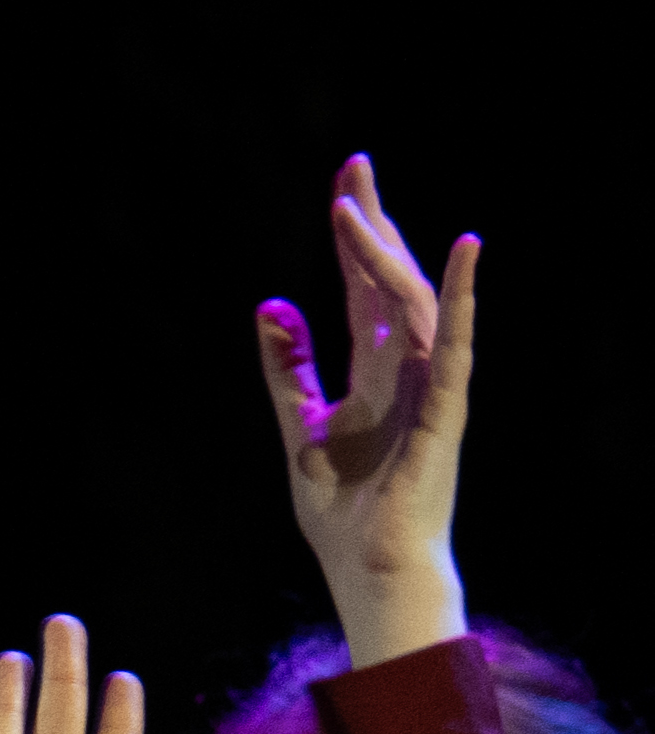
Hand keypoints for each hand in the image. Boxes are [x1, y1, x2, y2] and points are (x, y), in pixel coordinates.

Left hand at [257, 152, 483, 667]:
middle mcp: (409, 368)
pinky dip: (461, 297)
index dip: (354, 240)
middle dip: (372, 225)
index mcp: (375, 371)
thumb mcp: (296, 426)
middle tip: (353, 168)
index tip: (343, 187)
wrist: (367, 565)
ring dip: (386, 253)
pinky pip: (456, 344)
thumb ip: (287, 369)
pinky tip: (464, 252)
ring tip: (357, 207)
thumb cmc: (342, 508)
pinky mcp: (445, 409)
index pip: (363, 289)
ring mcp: (431, 384)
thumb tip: (269, 305)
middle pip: (391, 280)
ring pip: (416, 301)